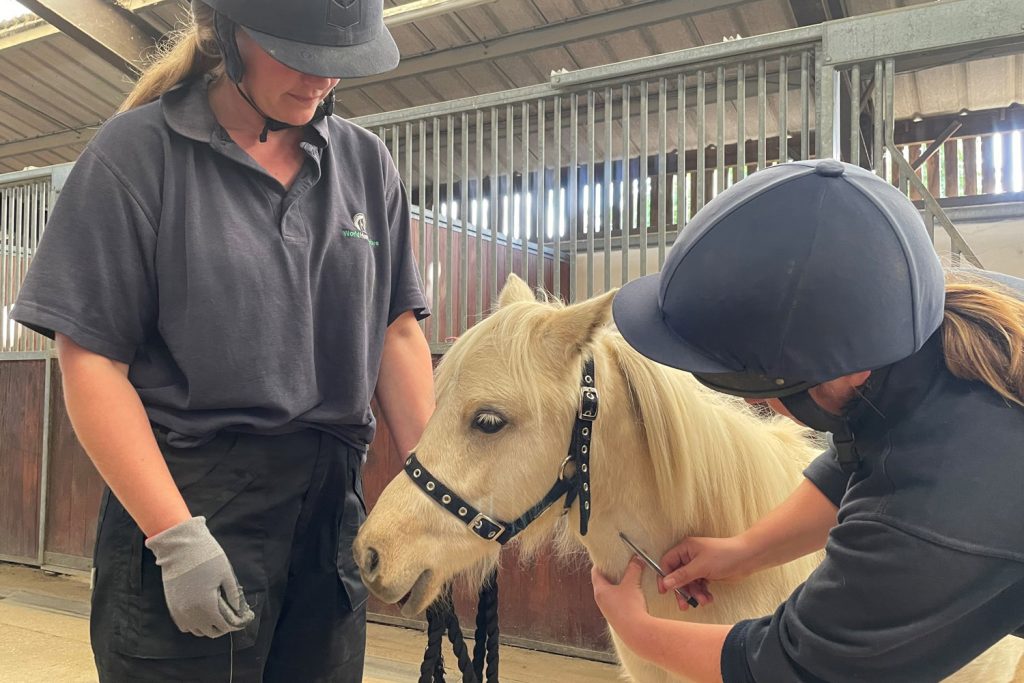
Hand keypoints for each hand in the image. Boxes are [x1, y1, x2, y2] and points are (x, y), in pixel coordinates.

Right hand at [145, 516, 254, 637]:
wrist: (180, 548)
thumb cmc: (206, 558)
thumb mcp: (226, 574)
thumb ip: (233, 595)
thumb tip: (239, 609)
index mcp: (207, 606)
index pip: (222, 626)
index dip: (232, 625)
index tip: (238, 620)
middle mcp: (192, 613)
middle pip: (209, 632)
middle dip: (221, 627)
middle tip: (228, 617)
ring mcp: (179, 611)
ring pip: (195, 630)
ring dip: (206, 627)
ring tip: (214, 615)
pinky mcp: (171, 606)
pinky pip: (183, 625)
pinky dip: (192, 624)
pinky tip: (199, 613)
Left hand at [591, 557, 652, 639]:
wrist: (636, 632)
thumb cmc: (630, 607)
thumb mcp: (632, 583)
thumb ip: (634, 569)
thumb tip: (637, 559)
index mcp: (600, 591)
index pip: (595, 573)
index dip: (601, 564)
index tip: (607, 559)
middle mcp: (600, 601)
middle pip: (602, 583)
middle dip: (611, 575)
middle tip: (620, 567)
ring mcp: (607, 611)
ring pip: (610, 595)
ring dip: (617, 588)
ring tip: (628, 581)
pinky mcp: (616, 618)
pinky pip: (616, 604)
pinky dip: (622, 598)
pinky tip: (632, 597)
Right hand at [659, 536, 752, 609]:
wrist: (747, 558)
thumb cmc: (725, 556)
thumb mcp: (700, 567)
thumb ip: (682, 576)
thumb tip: (666, 583)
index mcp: (685, 548)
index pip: (667, 562)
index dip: (664, 576)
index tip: (665, 591)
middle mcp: (690, 556)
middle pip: (678, 576)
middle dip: (682, 590)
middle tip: (684, 604)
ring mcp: (699, 565)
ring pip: (689, 583)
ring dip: (695, 594)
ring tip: (703, 600)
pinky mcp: (707, 573)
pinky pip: (699, 585)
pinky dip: (702, 593)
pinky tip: (709, 598)